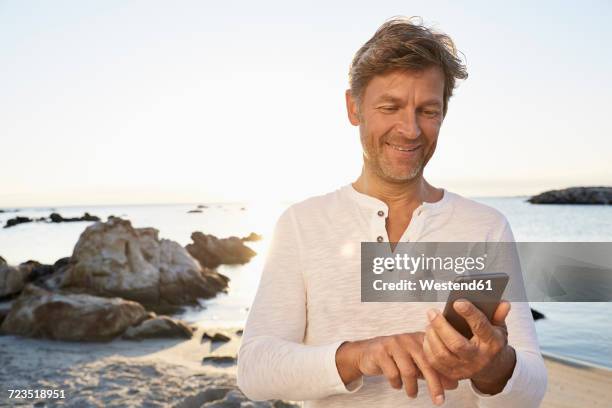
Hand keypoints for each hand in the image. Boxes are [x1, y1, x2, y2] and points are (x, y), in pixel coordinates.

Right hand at [336, 332, 457, 405]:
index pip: (437, 357)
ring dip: (412, 387)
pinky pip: (393, 373)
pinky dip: (396, 383)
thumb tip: (454, 384)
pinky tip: (396, 384)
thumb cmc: (395, 358)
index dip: (444, 374)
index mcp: (420, 338)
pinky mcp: (381, 351)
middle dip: (434, 384)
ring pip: (409, 371)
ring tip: (412, 394)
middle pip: (426, 363)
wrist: (367, 353)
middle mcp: (408, 338)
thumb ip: (433, 372)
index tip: (452, 389)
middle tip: (438, 400)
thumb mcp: (416, 364)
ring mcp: (394, 343)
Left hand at [423, 300, 516, 394]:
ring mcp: (465, 368)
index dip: (469, 313)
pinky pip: (435, 362)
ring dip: (432, 336)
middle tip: (432, 312)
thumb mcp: (499, 328)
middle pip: (456, 343)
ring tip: (429, 323)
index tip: (457, 303)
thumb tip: (504, 303)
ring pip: (442, 354)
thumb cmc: (491, 342)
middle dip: (441, 326)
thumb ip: (499, 315)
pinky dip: (428, 348)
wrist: (492, 369)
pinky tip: (428, 336)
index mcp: (492, 343)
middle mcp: (478, 358)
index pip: (480, 327)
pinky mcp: (453, 374)